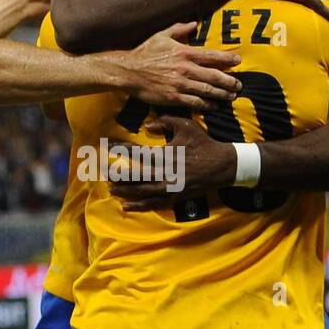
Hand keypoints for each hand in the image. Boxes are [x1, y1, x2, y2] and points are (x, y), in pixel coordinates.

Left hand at [109, 115, 234, 210]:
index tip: (108, 146)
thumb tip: (147, 125)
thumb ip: (166, 121)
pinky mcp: (175, 197)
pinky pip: (153, 204)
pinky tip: (126, 206)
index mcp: (166, 155)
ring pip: (142, 192)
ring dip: (125, 191)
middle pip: (136, 176)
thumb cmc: (204, 144)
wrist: (223, 166)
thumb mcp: (187, 126)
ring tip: (111, 189)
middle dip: (119, 175)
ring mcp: (170, 188)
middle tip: (105, 173)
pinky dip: (139, 206)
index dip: (121, 149)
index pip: (138, 152)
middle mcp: (165, 173)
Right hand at [120, 22, 240, 110]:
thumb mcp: (161, 36)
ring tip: (231, 97)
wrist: (128, 71)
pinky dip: (207, 105)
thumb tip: (194, 23)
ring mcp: (180, 84)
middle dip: (229, 81)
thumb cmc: (144, 52)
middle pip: (214, 75)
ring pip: (207, 90)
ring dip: (222, 94)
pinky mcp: (174, 97)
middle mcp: (185, 68)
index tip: (237, 61)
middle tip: (238, 85)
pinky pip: (195, 102)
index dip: (227, 58)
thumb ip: (179, 29)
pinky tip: (214, 106)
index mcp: (184, 52)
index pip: (211, 55)